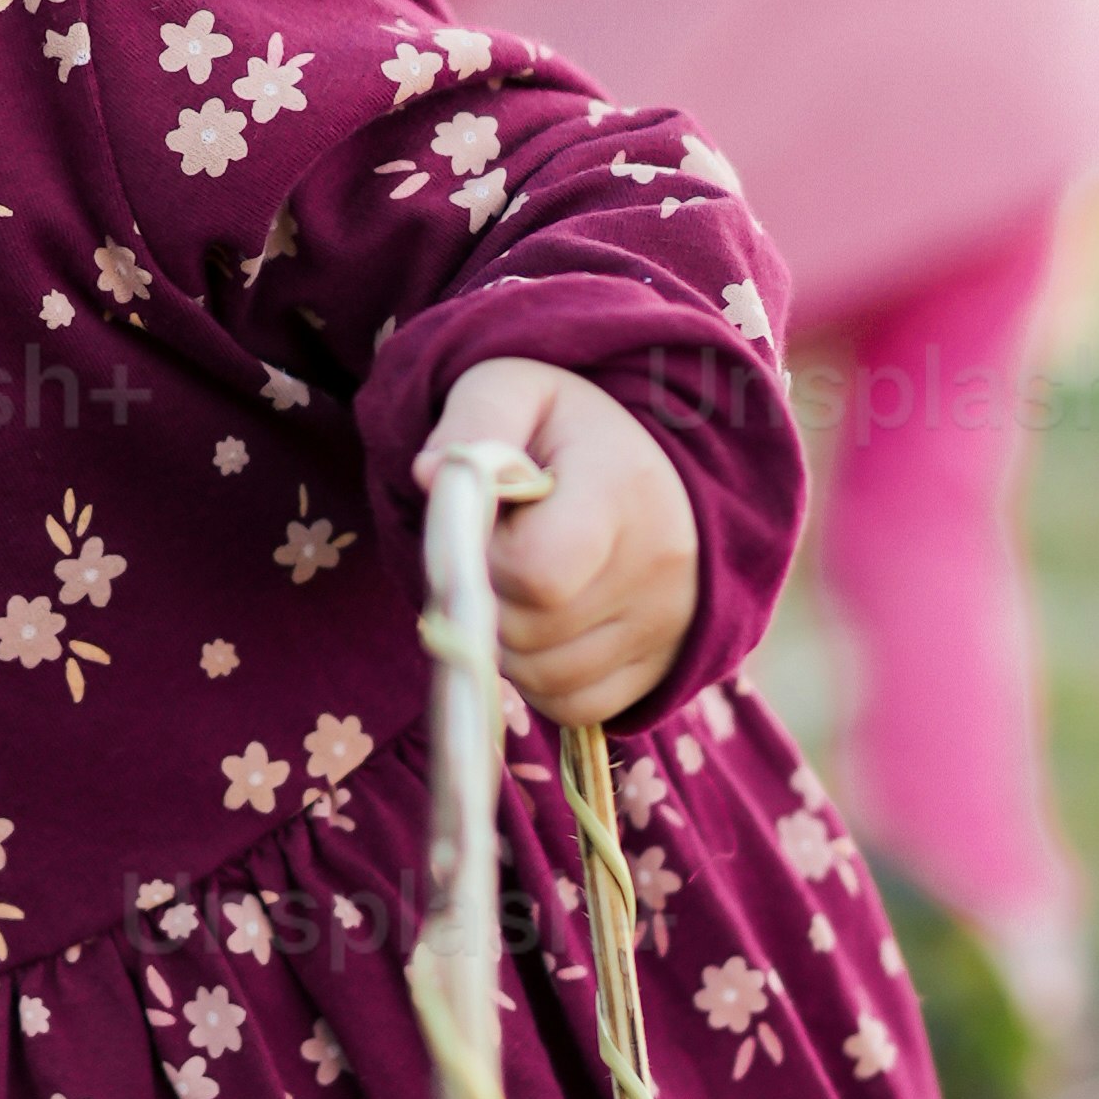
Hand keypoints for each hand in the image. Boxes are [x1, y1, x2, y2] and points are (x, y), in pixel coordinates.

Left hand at [422, 357, 699, 728]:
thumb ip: (470, 426)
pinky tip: (547, 625)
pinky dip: (542, 681)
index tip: (492, 525)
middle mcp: (661, 566)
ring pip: (542, 679)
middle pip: (527, 632)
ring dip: (507, 644)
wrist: (653, 465)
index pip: (534, 571)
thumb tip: (428, 477)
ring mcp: (669, 625)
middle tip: (501, 552)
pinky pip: (574, 707)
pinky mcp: (664, 668)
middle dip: (488, 601)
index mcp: (622, 490)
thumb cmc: (565, 429)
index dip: (487, 559)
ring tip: (525, 584)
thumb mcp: (512, 390)